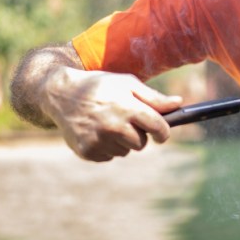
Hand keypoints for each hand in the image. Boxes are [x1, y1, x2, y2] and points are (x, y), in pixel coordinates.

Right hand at [42, 67, 182, 161]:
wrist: (61, 93)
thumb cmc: (100, 86)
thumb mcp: (127, 83)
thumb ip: (153, 97)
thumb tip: (178, 103)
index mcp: (127, 108)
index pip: (158, 128)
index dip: (163, 132)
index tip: (161, 133)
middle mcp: (113, 126)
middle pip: (141, 144)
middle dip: (138, 134)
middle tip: (124, 120)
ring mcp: (99, 140)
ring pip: (125, 151)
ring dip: (121, 141)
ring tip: (107, 123)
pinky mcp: (87, 151)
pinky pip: (109, 156)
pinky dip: (106, 146)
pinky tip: (96, 130)